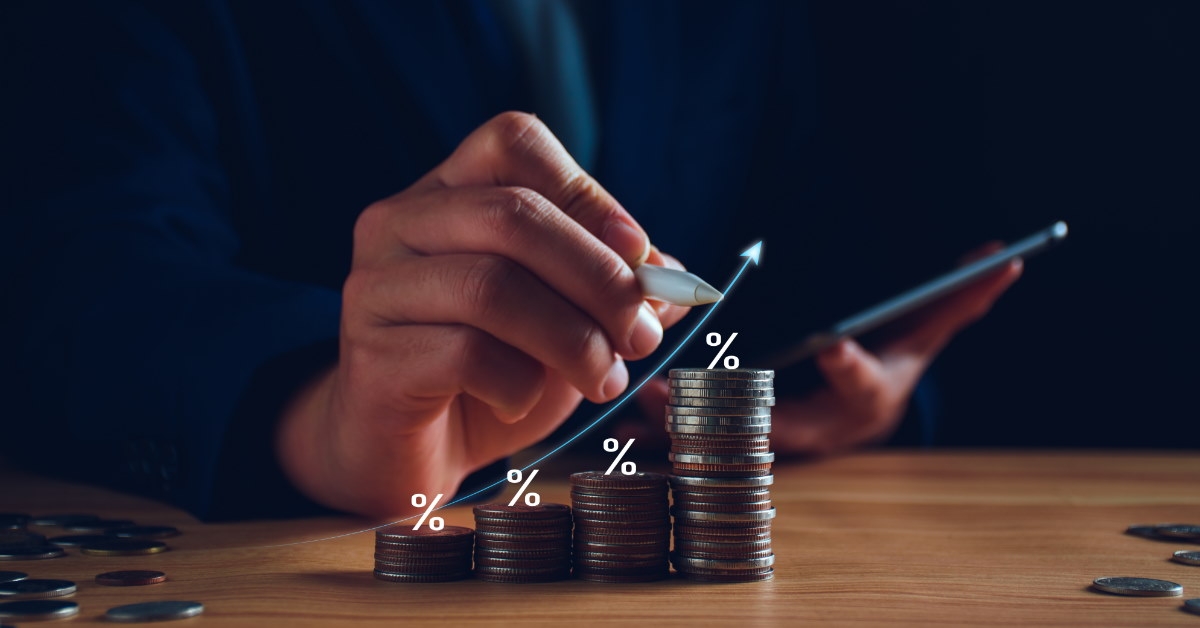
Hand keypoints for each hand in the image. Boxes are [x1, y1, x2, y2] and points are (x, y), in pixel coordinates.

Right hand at [274, 112, 689, 516]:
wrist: (405, 452)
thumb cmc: (488, 373)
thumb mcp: (563, 320)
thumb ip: (613, 289)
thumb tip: (674, 278)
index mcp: (447, 191)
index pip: (514, 141)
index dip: (588, 192)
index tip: (641, 255)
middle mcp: (399, 222)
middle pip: (512, 214)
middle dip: (599, 278)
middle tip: (643, 336)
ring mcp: (376, 286)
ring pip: (492, 286)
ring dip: (573, 339)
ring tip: (605, 380)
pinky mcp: (372, 354)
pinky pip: (465, 355)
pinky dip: (519, 385)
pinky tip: (520, 403)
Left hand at [626, 244, 1020, 454]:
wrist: (851, 414)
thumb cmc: (885, 366)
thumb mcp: (922, 334)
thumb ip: (957, 300)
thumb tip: (1009, 256)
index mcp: (863, 399)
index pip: (862, 384)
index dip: (851, 367)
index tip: (833, 346)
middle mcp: (817, 429)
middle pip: (778, 421)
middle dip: (738, 404)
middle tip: (701, 377)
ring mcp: (772, 443)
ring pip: (726, 439)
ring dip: (684, 424)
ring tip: (643, 400)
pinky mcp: (738, 447)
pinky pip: (697, 446)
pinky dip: (662, 440)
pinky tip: (622, 426)